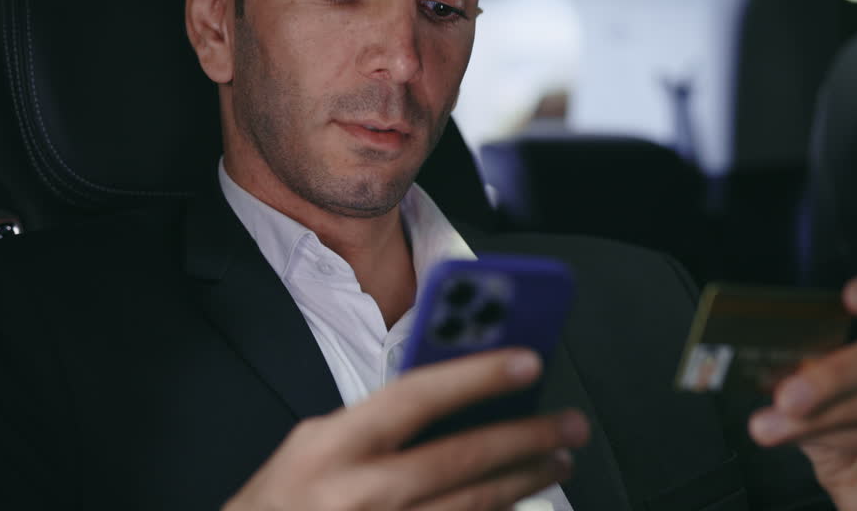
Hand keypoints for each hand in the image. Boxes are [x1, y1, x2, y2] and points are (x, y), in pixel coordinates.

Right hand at [223, 348, 589, 510]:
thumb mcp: (316, 446)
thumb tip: (461, 394)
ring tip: (558, 461)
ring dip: (526, 482)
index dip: (477, 376)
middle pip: (462, 459)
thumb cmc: (286, 501)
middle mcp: (358, 494)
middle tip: (570, 424)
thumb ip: (380, 421)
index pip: (417, 397)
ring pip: (474, 506)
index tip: (528, 361)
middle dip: (527, 438)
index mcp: (333, 447)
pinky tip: (520, 503)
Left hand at [747, 265, 856, 510]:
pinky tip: (812, 441)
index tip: (849, 297)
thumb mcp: (816, 392)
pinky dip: (843, 438)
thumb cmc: (846, 432)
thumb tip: (766, 357)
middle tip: (787, 395)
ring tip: (774, 427)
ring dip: (823, 415)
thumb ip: (802, 368)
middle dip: (837, 373)